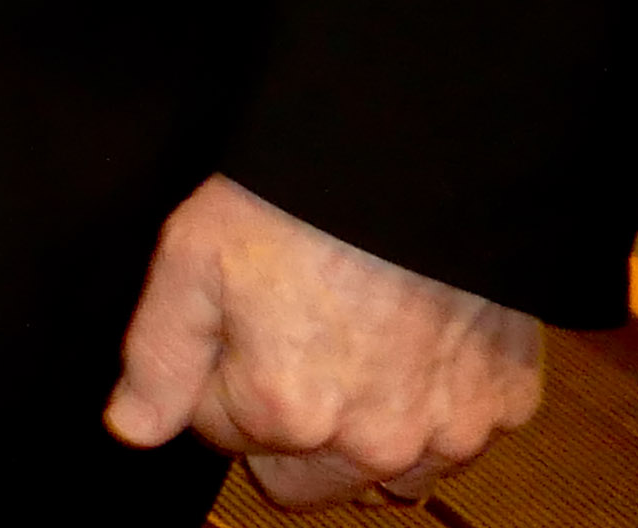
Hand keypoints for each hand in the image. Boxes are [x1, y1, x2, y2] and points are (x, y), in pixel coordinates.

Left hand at [102, 174, 543, 503]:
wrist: (416, 156)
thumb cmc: (297, 201)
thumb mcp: (192, 261)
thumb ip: (157, 359)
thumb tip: (132, 428)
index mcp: (286, 414)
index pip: (224, 436)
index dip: (219, 381)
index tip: (235, 327)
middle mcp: (373, 444)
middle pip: (304, 480)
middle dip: (286, 431)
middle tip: (291, 343)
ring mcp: (449, 430)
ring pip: (386, 476)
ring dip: (364, 436)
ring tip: (355, 350)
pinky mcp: (505, 403)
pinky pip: (458, 438)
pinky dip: (433, 407)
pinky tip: (414, 343)